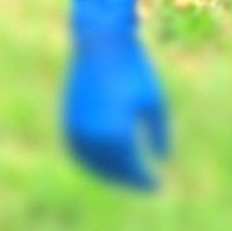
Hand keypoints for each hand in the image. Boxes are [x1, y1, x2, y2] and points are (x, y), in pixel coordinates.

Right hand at [62, 0, 168, 188]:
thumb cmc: (133, 69)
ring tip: (130, 174)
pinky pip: (83, 152)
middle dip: (129, 179)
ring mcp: (77, 131)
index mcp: (116, 134)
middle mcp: (93, 139)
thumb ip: (160, 135)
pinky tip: (110, 159)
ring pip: (94, 165)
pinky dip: (96, 161)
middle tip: (146, 184)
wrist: (101, 43)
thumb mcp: (154, 101)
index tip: (159, 186)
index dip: (146, 181)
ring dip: (111, 173)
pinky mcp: (68, 122)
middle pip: (113, 171)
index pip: (132, 169)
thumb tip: (163, 161)